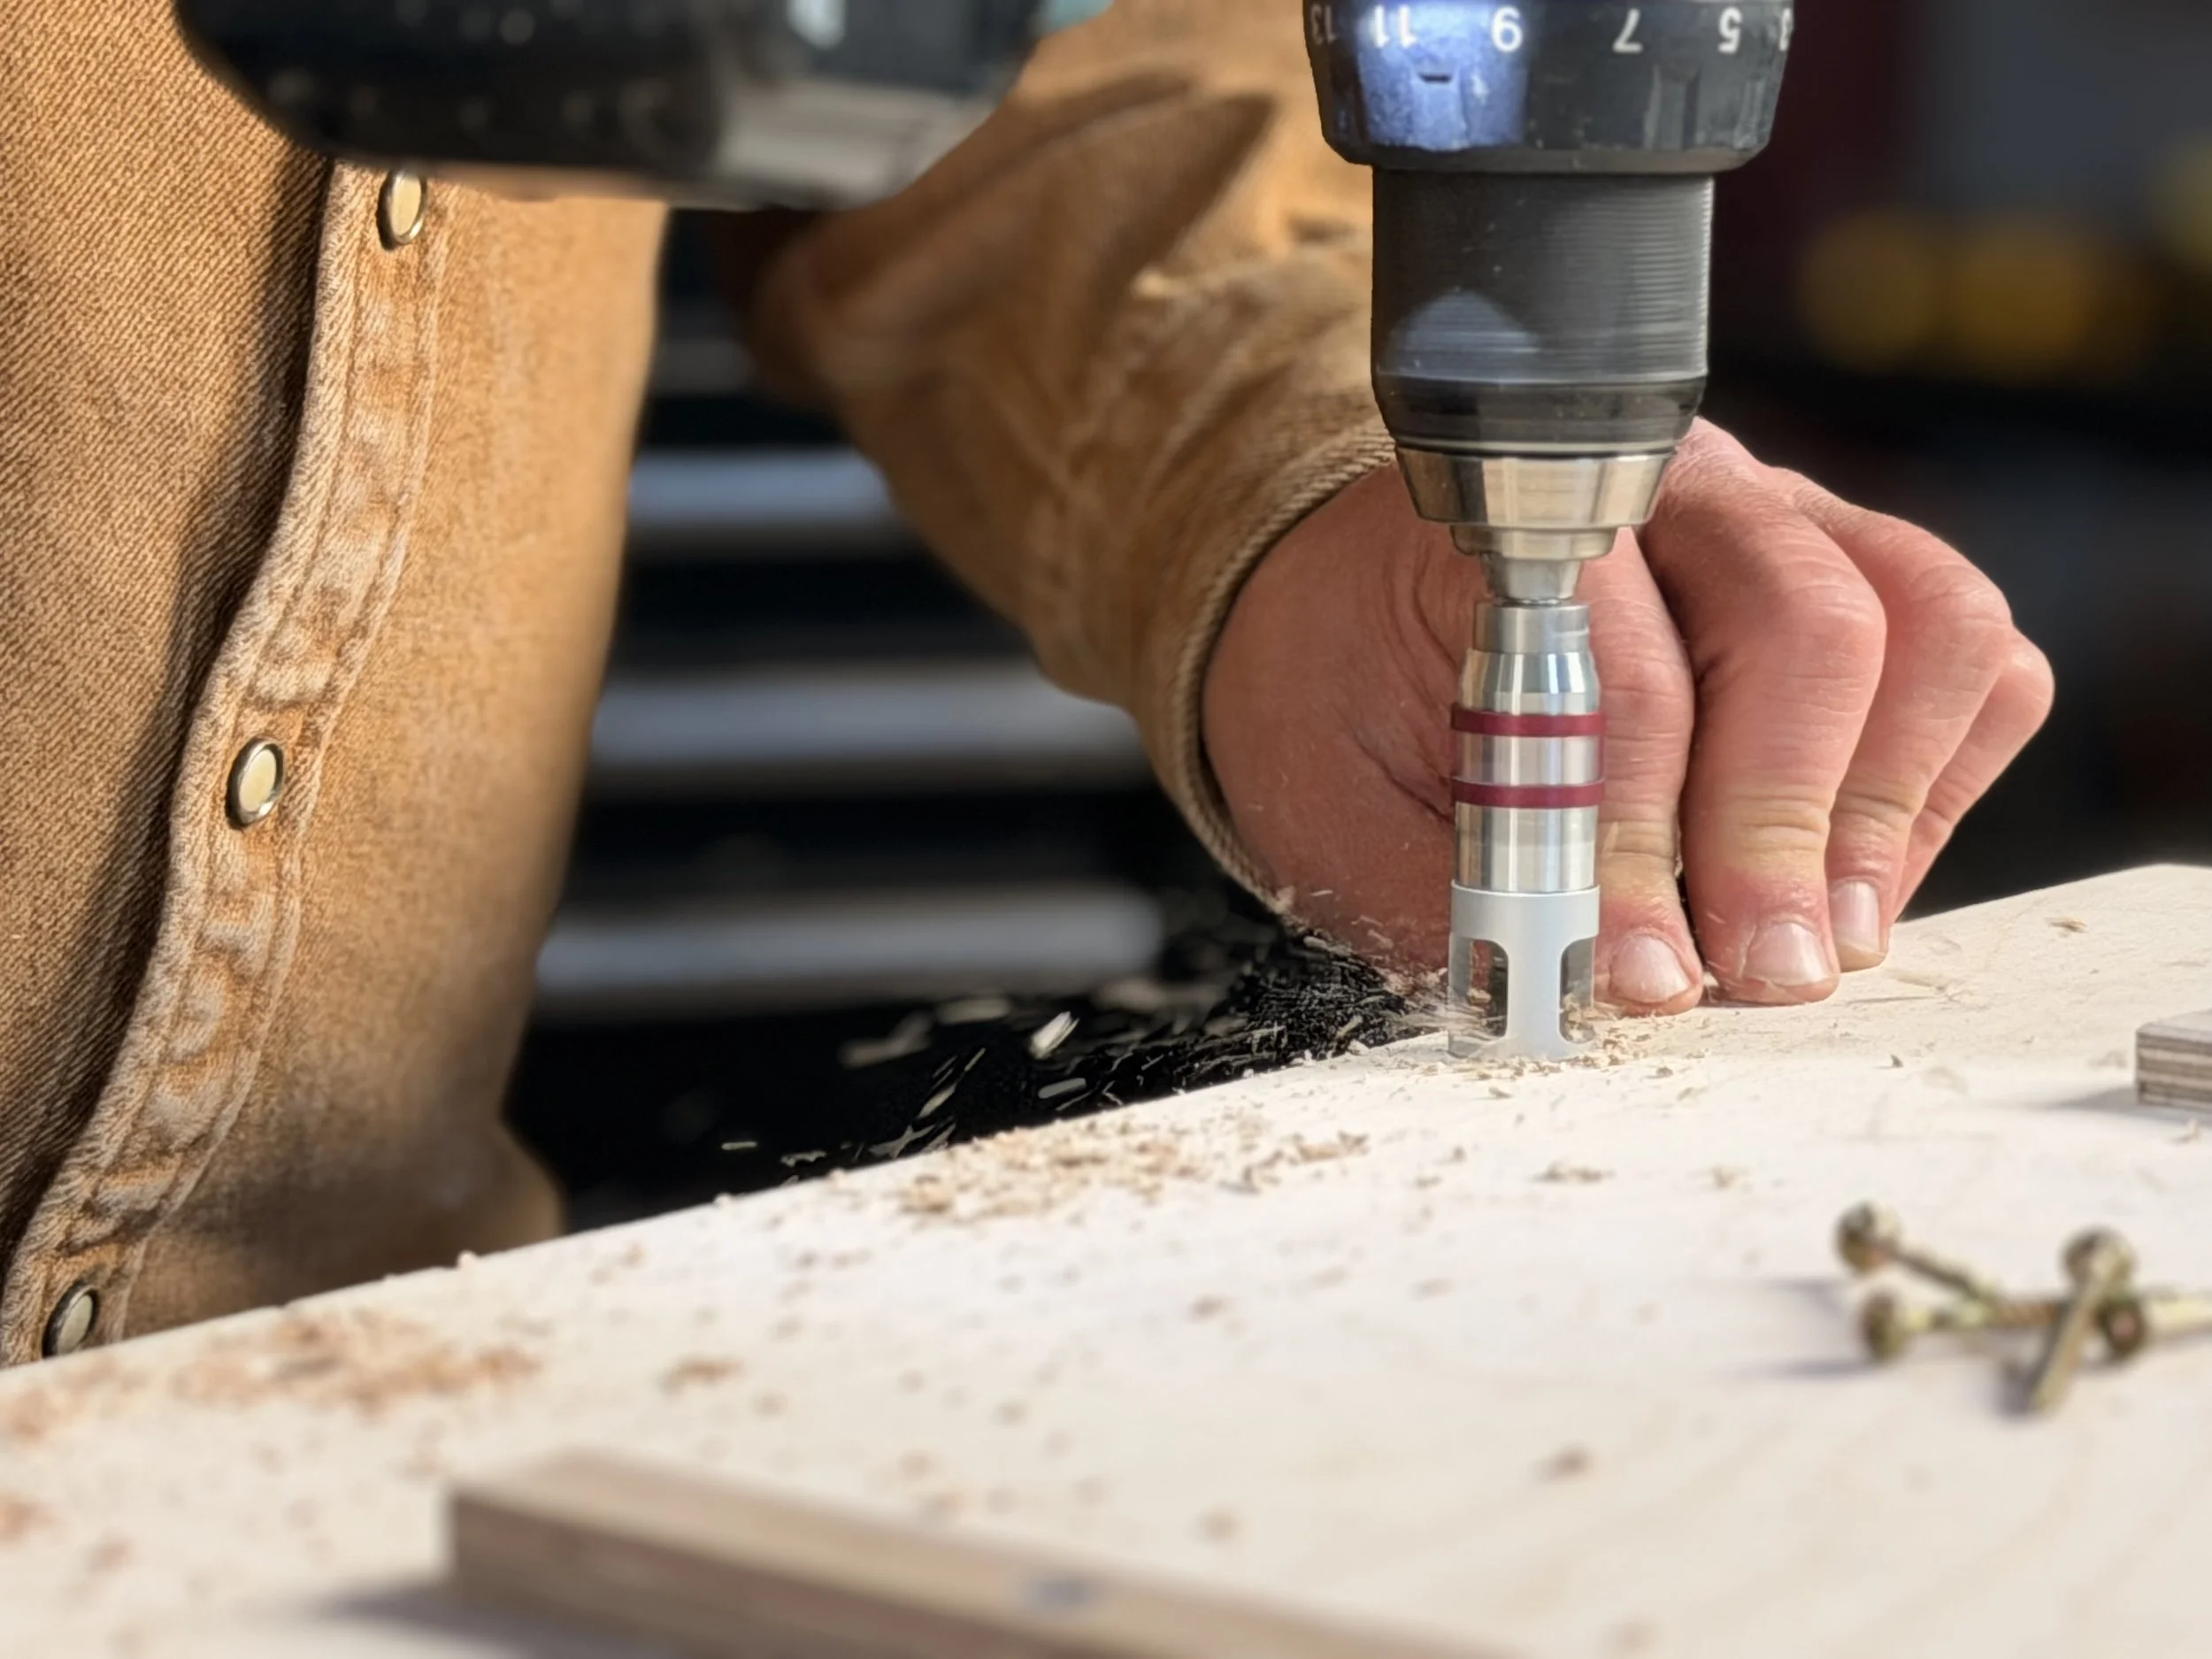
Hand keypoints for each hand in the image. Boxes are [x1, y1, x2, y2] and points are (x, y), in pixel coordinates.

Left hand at [1202, 421, 2054, 1009]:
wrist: (1349, 601)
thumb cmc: (1342, 693)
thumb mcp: (1336, 805)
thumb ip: (1449, 894)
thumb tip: (1571, 993)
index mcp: (1526, 530)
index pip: (1625, 673)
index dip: (1641, 839)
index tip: (1645, 974)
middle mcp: (1678, 498)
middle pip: (1808, 624)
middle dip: (1785, 828)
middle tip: (1760, 972)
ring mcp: (1787, 525)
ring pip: (1927, 624)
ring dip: (1883, 807)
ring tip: (1815, 942)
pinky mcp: (1862, 581)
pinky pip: (1971, 663)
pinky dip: (1936, 784)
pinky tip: (1850, 880)